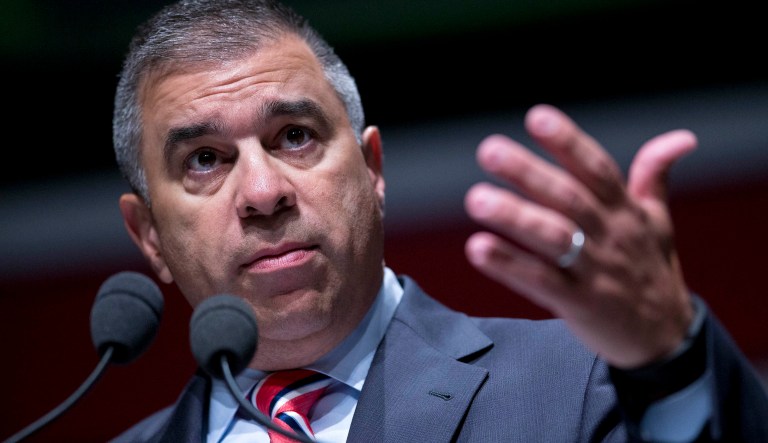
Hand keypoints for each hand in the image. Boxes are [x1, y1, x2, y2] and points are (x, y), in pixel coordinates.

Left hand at [464, 104, 696, 368]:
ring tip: (476, 199)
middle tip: (489, 150)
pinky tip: (478, 249)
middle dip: (529, 173)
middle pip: (568, 198)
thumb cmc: (653, 270)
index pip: (597, 169)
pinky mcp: (579, 304)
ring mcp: (595, 270)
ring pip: (554, 238)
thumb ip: (654, 176)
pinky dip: (510, 266)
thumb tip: (681, 138)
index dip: (568, 141)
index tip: (537, 117)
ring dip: (514, 217)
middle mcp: (610, 236)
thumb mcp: (659, 221)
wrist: (666, 339)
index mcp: (625, 211)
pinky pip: (541, 282)